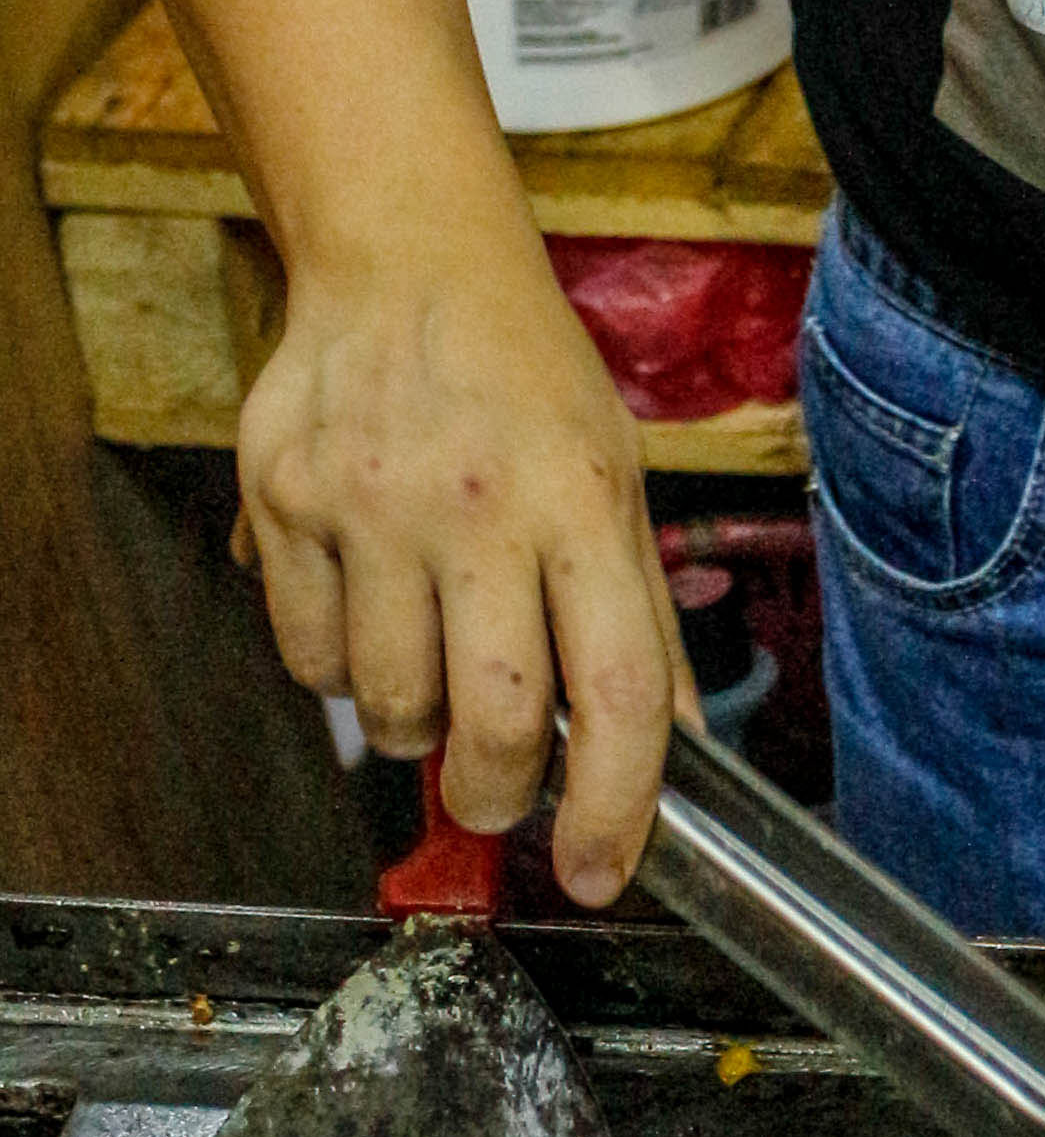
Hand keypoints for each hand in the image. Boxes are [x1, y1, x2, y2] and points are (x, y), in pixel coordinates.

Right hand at [234, 220, 683, 902]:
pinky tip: (372, 617)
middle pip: (496, 721)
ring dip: (417, 731)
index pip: (615, 690)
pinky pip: (309, 661)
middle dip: (501, 793)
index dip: (614, 806)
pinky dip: (344, 675)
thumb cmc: (527, 381)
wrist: (406, 263)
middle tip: (501, 790)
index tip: (598, 873)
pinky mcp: (280, 505)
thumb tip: (670, 745)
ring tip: (436, 668)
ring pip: (390, 709)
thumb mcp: (617, 478)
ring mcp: (369, 506)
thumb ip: (639, 616)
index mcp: (581, 500)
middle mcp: (476, 506)